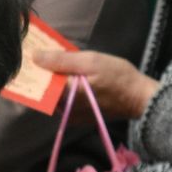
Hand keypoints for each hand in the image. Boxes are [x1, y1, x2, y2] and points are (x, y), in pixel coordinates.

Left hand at [33, 50, 160, 120]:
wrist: (140, 98)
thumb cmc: (119, 77)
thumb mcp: (91, 61)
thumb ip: (62, 60)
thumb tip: (35, 57)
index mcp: (65, 94)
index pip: (38, 82)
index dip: (34, 67)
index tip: (31, 53)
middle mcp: (65, 109)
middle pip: (45, 89)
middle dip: (44, 72)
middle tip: (45, 54)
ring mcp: (72, 115)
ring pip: (55, 95)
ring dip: (55, 80)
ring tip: (60, 64)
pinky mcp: (79, 118)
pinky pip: (65, 101)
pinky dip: (66, 89)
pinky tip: (73, 78)